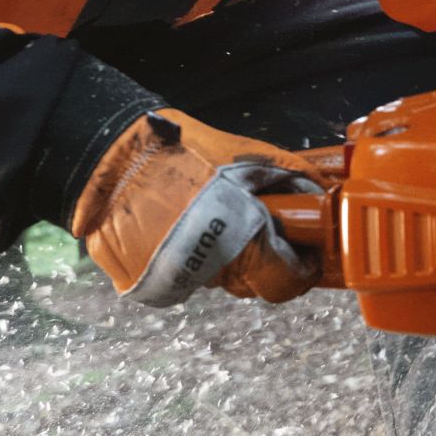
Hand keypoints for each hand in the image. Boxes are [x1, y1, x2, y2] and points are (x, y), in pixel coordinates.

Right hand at [75, 111, 321, 304]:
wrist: (112, 154)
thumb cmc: (182, 151)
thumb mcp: (250, 155)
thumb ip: (293, 180)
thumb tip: (324, 196)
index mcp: (241, 245)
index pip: (286, 285)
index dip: (300, 269)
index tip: (303, 255)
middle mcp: (208, 273)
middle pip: (250, 283)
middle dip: (261, 258)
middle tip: (255, 224)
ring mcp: (173, 282)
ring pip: (214, 279)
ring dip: (220, 256)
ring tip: (209, 215)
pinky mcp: (142, 283)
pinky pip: (178, 279)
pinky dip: (184, 259)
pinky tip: (179, 227)